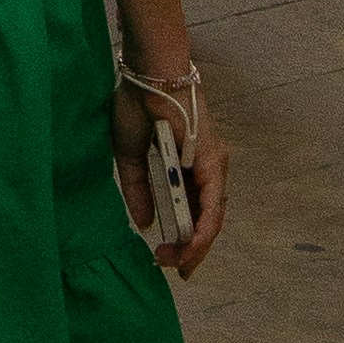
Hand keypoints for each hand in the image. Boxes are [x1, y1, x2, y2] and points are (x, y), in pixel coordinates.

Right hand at [108, 77, 227, 273]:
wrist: (148, 76)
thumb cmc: (137, 105)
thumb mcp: (130, 155)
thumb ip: (138, 190)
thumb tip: (145, 223)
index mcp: (185, 166)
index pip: (190, 210)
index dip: (180, 237)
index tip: (165, 256)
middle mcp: (205, 170)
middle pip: (203, 219)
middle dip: (188, 249)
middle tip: (170, 266)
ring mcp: (212, 168)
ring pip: (210, 218)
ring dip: (194, 245)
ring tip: (178, 264)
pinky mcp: (213, 165)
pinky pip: (212, 207)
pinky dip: (202, 231)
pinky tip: (191, 247)